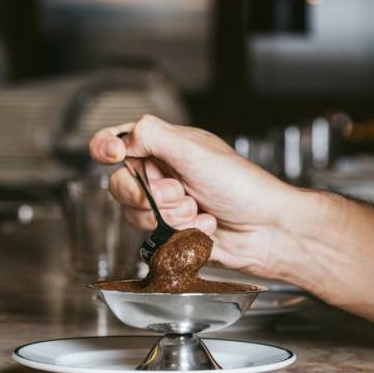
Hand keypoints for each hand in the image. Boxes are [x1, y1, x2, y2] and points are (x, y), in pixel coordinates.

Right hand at [88, 115, 297, 278]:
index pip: (119, 141)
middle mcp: (163, 174)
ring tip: (198, 210)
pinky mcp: (173, 232)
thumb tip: (123, 135)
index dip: (107, 147)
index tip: (113, 154)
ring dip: (170, 216)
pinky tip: (206, 227)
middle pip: (122, 184)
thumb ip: (153, 136)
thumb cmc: (243, 187)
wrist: (266, 229)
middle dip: (151, 194)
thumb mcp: (194, 152)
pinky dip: (181, 234)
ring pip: (136, 214)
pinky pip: (155, 237)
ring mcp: (167, 205)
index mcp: (167, 146)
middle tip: (180, 192)